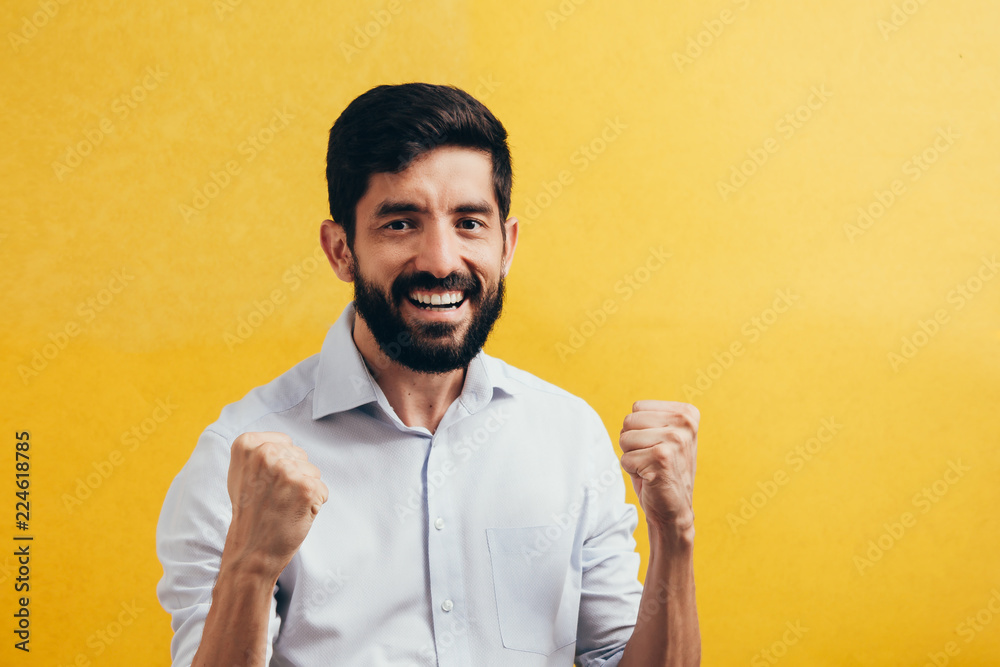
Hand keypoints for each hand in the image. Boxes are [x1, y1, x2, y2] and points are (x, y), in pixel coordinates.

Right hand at [222, 432, 328, 579]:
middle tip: (273, 498)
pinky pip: (323, 489)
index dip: (281, 465)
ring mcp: (287, 470)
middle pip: (300, 455)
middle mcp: (266, 453)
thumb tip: (284, 442)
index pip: (285, 442)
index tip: (263, 484)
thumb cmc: (249, 513)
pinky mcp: (306, 487)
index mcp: (247, 444)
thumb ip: (258, 450)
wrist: (251, 550)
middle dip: (293, 476)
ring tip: (282, 506)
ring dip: (304, 490)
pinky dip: (314, 504)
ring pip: (313, 471)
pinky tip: (294, 514)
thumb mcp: (241, 473)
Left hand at [619, 401, 698, 534]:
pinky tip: (649, 477)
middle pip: (629, 421)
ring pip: (625, 438)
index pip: (637, 407)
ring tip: (650, 466)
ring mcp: (675, 440)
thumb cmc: (662, 470)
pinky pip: (625, 458)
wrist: (674, 509)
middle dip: (632, 442)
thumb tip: (629, 415)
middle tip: (651, 458)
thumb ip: (649, 418)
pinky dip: (631, 470)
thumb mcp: (663, 436)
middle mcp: (684, 423)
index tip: (656, 445)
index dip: (638, 428)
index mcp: (687, 414)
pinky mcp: (662, 458)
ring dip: (632, 456)